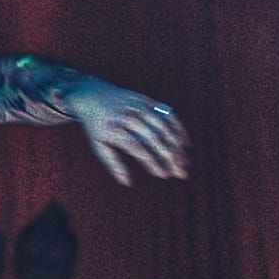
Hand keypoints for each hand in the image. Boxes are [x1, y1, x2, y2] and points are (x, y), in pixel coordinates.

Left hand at [66, 79, 189, 184]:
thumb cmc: (97, 126)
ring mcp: (140, 106)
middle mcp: (129, 116)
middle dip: (170, 157)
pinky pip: (168, 114)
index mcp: (115, 129)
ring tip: (185, 162)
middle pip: (154, 138)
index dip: (152, 162)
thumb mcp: (99, 146)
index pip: (138, 148)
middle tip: (181, 173)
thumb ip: (114, 164)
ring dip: (178, 146)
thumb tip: (128, 183)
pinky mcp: (149, 100)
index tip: (164, 175)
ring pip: (164, 127)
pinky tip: (185, 143)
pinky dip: (179, 128)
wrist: (93, 95)